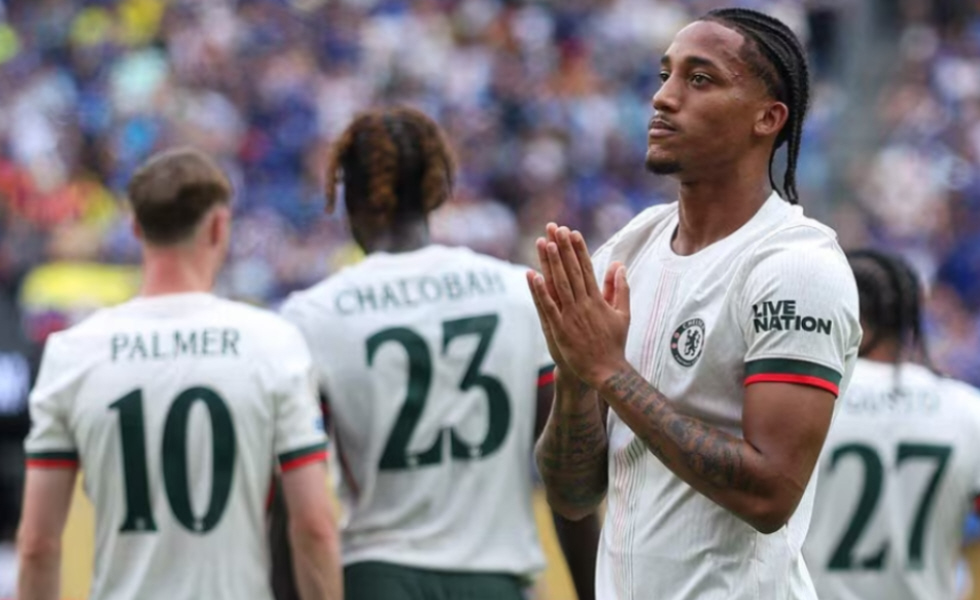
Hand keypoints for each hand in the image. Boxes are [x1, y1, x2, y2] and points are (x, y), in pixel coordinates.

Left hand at [526, 225, 630, 387]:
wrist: (607, 371)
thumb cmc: (614, 343)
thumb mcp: (623, 314)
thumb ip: (620, 288)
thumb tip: (619, 266)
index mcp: (598, 299)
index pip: (586, 268)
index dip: (578, 249)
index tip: (572, 232)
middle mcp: (584, 304)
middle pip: (571, 271)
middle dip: (563, 248)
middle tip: (555, 228)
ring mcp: (571, 316)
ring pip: (559, 284)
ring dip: (551, 263)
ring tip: (545, 243)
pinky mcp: (559, 329)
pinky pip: (547, 307)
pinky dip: (540, 291)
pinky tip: (532, 276)